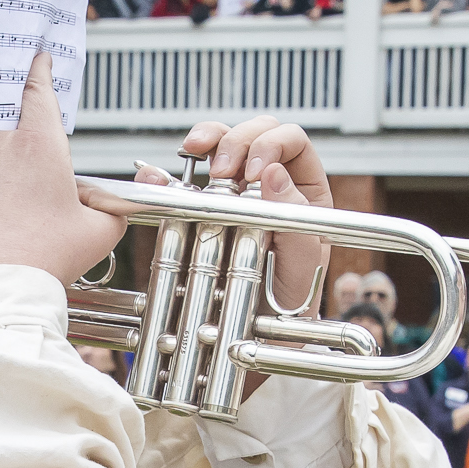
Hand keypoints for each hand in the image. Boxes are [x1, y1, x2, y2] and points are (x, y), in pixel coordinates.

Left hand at [0, 49, 123, 287]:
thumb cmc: (50, 258)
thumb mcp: (101, 230)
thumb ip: (115, 204)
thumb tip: (125, 196)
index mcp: (38, 145)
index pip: (36, 90)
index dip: (40, 70)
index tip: (39, 56)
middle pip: (12, 120)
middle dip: (27, 126)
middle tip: (41, 141)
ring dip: (10, 171)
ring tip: (29, 209)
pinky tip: (6, 225)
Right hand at [168, 113, 334, 312]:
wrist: (248, 336)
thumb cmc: (284, 308)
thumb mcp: (300, 274)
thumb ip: (297, 230)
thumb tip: (275, 177)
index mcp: (304, 192)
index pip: (293, 142)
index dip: (272, 145)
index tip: (253, 172)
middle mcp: (270, 183)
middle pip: (257, 131)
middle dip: (236, 140)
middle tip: (221, 171)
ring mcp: (233, 190)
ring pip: (222, 140)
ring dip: (207, 139)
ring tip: (194, 154)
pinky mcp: (199, 204)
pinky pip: (186, 172)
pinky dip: (171, 165)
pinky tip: (163, 172)